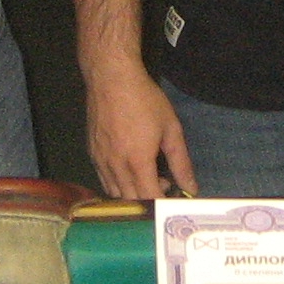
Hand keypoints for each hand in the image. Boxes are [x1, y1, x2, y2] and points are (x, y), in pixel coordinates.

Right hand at [86, 62, 195, 198]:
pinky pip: (104, 180)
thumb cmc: (144, 100)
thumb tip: (191, 187)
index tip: (174, 200)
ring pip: (115, 194)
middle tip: (164, 182)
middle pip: (132, 200)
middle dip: (150, 199)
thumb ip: (180, 162)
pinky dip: (118, 184)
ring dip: (133, 193)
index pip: (150, 198)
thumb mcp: (170, 128)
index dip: (163, 204)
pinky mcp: (91, 154)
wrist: (111, 79)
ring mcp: (100, 161)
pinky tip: (129, 170)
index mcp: (138, 161)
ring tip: (147, 175)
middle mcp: (116, 166)